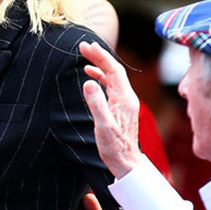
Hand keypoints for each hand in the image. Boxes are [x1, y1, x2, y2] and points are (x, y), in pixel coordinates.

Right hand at [79, 41, 144, 177]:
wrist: (126, 163)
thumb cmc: (114, 147)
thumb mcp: (102, 126)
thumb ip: (96, 103)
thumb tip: (88, 82)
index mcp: (124, 99)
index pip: (114, 70)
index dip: (101, 56)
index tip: (87, 47)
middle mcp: (127, 98)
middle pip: (114, 70)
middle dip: (100, 56)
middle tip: (84, 46)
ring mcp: (125, 102)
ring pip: (112, 77)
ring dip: (100, 65)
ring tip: (86, 57)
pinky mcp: (121, 108)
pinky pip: (111, 86)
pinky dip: (101, 77)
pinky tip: (91, 76)